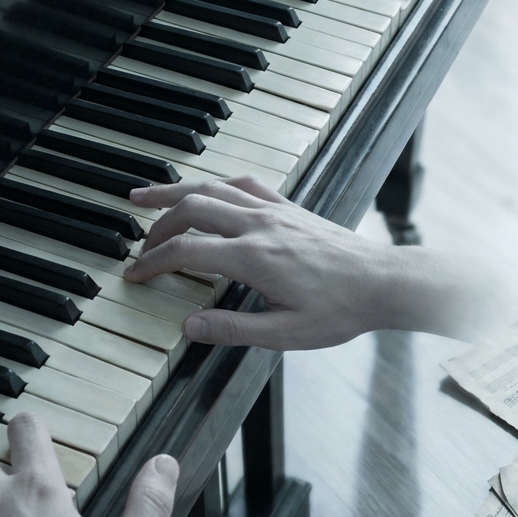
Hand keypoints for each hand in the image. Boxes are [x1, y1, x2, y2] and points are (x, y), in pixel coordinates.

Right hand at [125, 176, 503, 347]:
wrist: (383, 283)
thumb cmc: (342, 310)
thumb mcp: (286, 333)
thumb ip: (233, 329)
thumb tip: (188, 327)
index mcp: (254, 257)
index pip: (185, 251)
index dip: (151, 263)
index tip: (134, 276)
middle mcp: (260, 225)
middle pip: (190, 208)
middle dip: (154, 225)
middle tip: (136, 245)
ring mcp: (276, 211)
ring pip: (213, 187)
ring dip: (174, 190)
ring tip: (144, 196)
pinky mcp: (290, 208)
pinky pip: (244, 183)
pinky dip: (216, 183)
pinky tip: (206, 189)